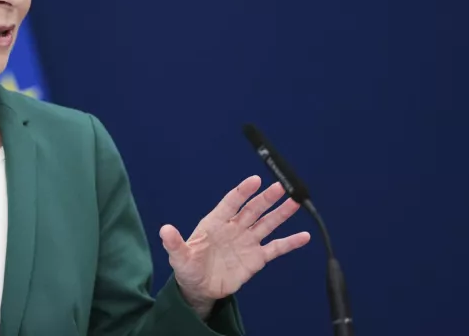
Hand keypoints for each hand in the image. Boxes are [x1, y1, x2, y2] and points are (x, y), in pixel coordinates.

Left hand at [159, 176, 310, 316]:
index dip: (242, 192)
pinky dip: (290, 242)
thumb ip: (174, 243)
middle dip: (266, 198)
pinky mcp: (256, 258)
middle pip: (253, 209)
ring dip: (281, 213)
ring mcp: (247, 242)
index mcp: (215, 223)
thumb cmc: (188, 268)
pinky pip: (276, 247)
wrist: (200, 288)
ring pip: (267, 223)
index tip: (255, 180)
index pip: (231, 203)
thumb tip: (164, 230)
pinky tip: (304, 236)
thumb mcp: (179, 256)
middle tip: (281, 187)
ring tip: (295, 201)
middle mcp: (234, 228)